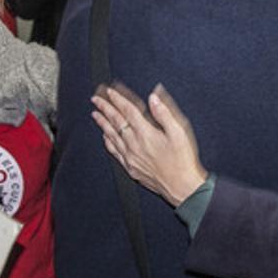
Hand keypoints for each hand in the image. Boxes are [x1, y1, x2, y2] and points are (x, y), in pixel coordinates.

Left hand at [91, 83, 207, 206]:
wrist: (181, 187)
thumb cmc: (183, 160)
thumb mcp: (179, 132)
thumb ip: (164, 113)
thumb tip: (153, 97)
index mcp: (146, 133)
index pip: (128, 110)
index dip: (118, 99)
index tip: (110, 91)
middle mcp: (134, 144)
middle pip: (115, 121)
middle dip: (105, 107)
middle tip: (96, 99)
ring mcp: (130, 156)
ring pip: (111, 135)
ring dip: (102, 123)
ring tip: (95, 114)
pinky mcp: (130, 167)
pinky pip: (114, 151)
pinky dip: (107, 141)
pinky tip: (105, 136)